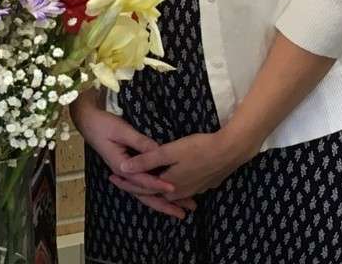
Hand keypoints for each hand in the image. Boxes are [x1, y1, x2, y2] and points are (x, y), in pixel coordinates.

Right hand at [71, 93, 192, 219]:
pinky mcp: (129, 169)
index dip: (158, 184)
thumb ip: (140, 142)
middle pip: (145, 194)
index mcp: (121, 167)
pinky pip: (144, 184)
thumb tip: (158, 152)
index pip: (142, 180)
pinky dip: (156, 192)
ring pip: (145, 193)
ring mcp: (126, 173)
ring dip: (162, 201)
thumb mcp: (122, 130)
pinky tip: (167, 196)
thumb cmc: (104, 125)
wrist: (89, 122)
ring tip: (180, 209)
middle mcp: (124, 174)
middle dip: (164, 204)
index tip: (174, 189)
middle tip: (183, 212)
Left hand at [116, 128, 251, 201]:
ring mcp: (194, 190)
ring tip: (145, 184)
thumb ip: (146, 160)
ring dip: (156, 190)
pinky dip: (173, 187)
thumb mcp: (169, 151)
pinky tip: (174, 182)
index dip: (125, 182)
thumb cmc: (198, 148)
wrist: (230, 151)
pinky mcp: (204, 185)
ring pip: (170, 193)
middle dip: (138, 188)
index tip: (111, 177)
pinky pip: (183, 189)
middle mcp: (179, 193)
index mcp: (168, 186)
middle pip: (154, 193)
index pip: (141, 188)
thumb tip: (122, 167)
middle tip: (121, 181)